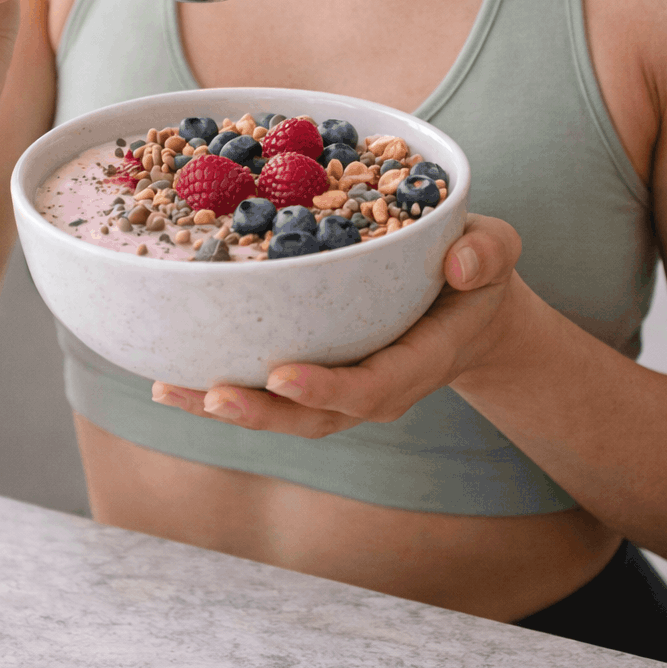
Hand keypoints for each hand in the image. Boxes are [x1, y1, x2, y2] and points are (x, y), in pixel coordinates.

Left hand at [152, 214, 522, 435]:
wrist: (466, 302)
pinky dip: (218, 387)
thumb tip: (458, 261)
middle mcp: (375, 385)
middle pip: (317, 417)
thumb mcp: (496, 250)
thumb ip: (486, 253)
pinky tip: (170, 375)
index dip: (329, 388)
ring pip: (282, 414)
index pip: (375, 386)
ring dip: (225, 407)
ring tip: (169, 391)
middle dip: (263, 413)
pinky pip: (267, 392)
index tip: (284, 376)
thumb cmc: (474, 269)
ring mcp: (342, 386)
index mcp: (421, 359)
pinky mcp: (314, 373)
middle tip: (212, 395)